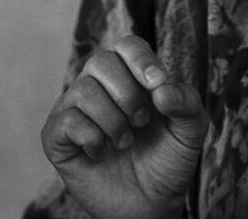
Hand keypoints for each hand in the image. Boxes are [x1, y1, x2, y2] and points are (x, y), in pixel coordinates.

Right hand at [41, 35, 207, 218]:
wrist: (151, 205)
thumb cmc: (167, 160)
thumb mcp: (191, 130)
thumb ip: (187, 103)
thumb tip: (162, 90)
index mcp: (130, 75)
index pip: (128, 45)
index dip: (140, 59)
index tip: (157, 84)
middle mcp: (99, 85)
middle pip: (101, 61)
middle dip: (128, 94)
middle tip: (141, 122)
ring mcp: (75, 109)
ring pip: (83, 90)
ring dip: (112, 120)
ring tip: (125, 141)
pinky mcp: (57, 137)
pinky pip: (66, 121)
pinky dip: (91, 137)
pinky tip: (101, 152)